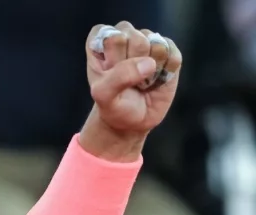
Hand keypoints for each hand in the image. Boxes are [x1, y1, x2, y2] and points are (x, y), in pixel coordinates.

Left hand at [80, 22, 182, 160]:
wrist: (132, 121)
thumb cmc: (113, 105)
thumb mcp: (104, 95)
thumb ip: (118, 77)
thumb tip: (149, 63)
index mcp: (101, 42)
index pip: (110, 34)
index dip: (113, 56)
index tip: (109, 73)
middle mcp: (125, 37)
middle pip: (135, 37)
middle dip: (132, 62)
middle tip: (127, 80)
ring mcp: (148, 42)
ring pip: (156, 43)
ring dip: (150, 69)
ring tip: (141, 81)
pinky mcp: (169, 52)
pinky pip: (173, 54)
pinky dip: (166, 71)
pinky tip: (156, 79)